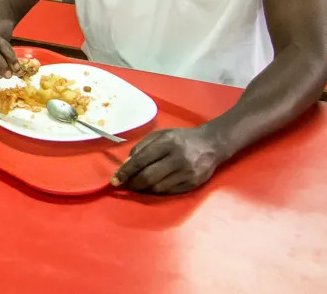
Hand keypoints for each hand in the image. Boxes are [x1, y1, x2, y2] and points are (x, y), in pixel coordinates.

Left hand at [111, 126, 225, 194]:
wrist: (212, 144)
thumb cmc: (181, 138)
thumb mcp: (160, 135)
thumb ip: (141, 147)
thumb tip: (126, 166)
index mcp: (168, 143)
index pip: (141, 160)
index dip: (126, 172)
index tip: (114, 180)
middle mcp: (178, 158)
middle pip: (148, 177)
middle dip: (132, 184)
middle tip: (124, 185)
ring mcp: (187, 173)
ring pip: (158, 187)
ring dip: (143, 189)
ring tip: (136, 186)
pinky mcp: (194, 184)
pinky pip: (169, 192)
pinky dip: (156, 192)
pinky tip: (151, 187)